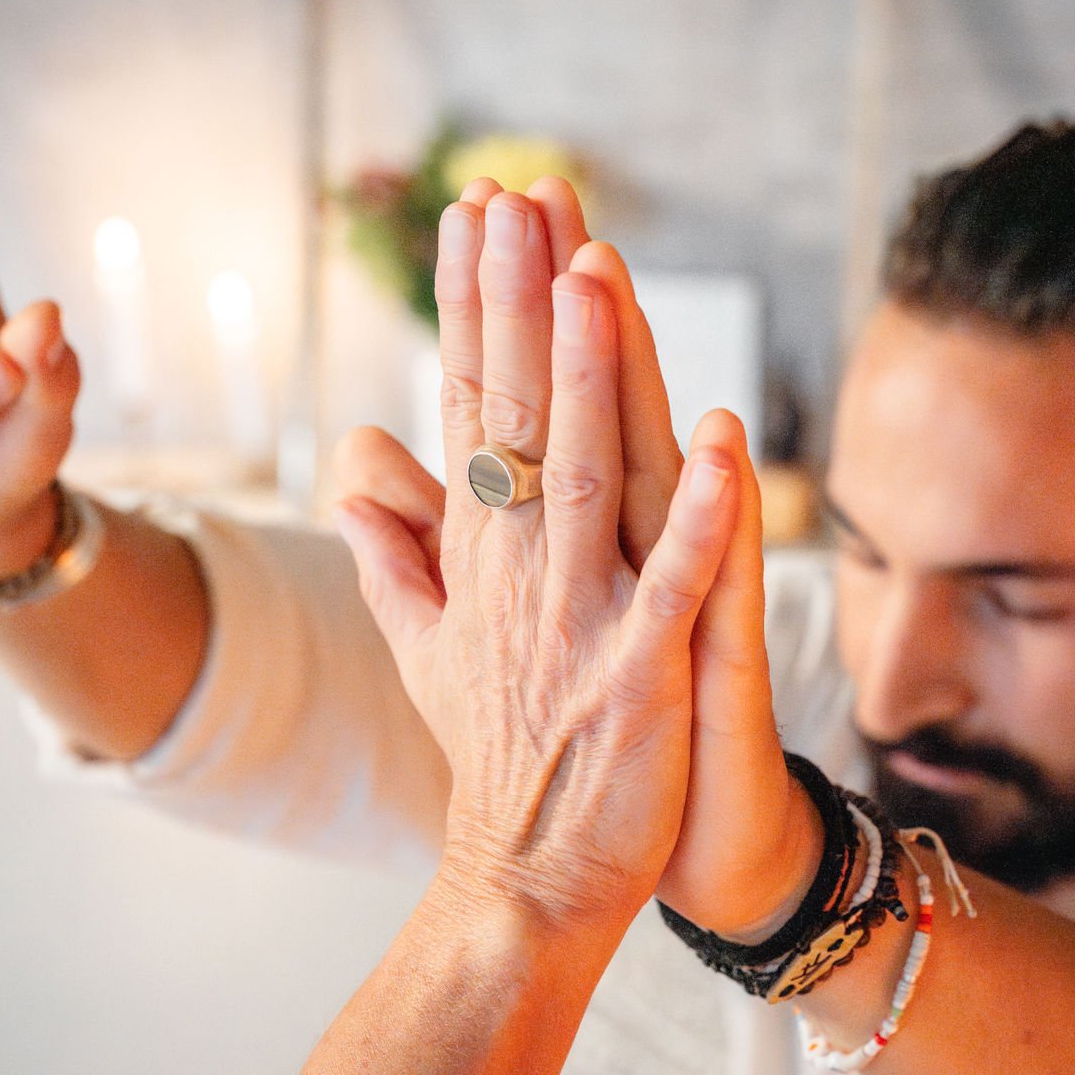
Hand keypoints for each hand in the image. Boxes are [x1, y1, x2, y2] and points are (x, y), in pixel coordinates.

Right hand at [332, 194, 742, 933]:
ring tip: (588, 272)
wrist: (527, 880)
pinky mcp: (640, 674)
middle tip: (514, 194)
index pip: (466, 409)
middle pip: (511, 416)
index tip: (471, 219)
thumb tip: (356, 483)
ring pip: (580, 475)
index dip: (470, 312)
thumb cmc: (495, 759)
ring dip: (586, 374)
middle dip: (514, 302)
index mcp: (478, 557)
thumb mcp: (426, 649)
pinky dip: (699, 513)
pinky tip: (718, 437)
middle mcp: (518, 573)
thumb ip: (396, 559)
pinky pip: (675, 583)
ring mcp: (578, 621)